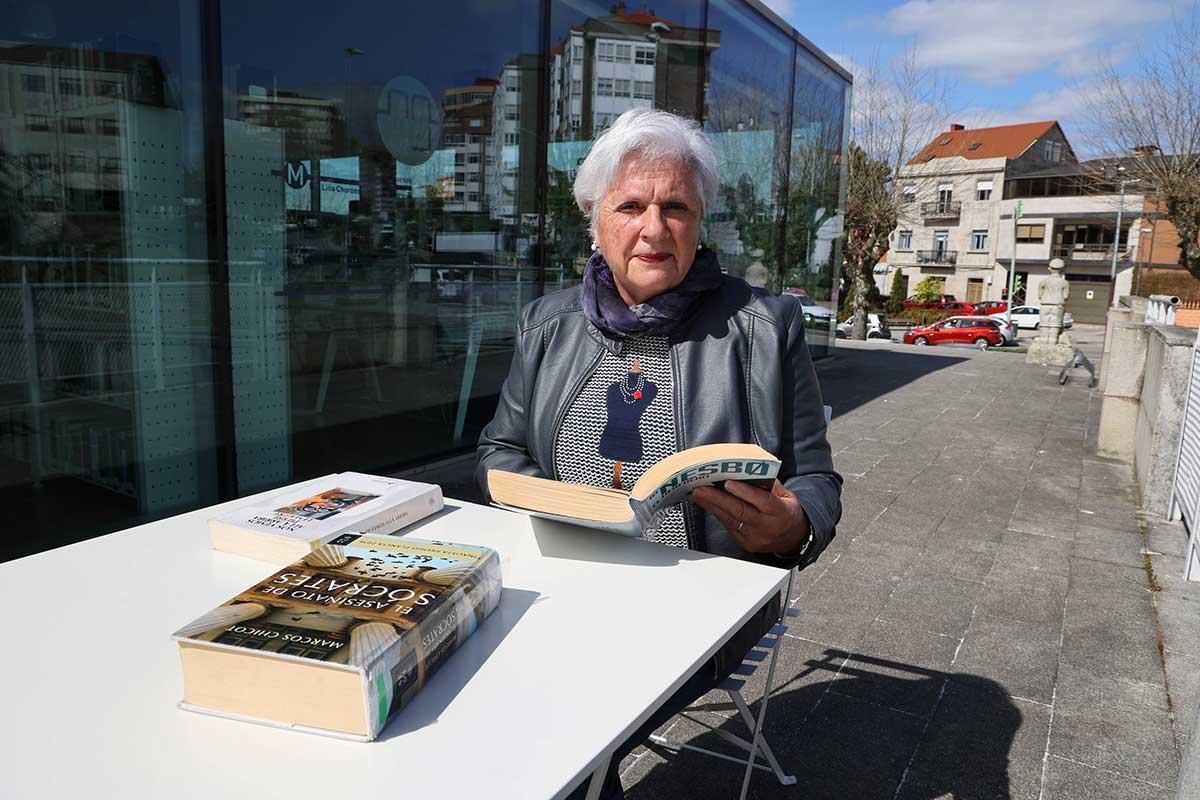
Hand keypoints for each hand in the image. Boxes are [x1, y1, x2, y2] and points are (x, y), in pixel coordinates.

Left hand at [691, 480, 809, 555]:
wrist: (791, 539)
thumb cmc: (786, 512)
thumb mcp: (787, 496)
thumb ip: (771, 485)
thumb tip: (751, 472)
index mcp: (780, 512)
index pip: (762, 501)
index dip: (744, 492)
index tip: (728, 483)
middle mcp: (766, 526)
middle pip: (740, 511)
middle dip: (717, 498)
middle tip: (700, 488)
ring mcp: (754, 537)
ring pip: (730, 520)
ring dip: (711, 505)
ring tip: (697, 493)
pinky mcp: (745, 543)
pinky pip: (728, 526)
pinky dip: (716, 513)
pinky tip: (706, 503)